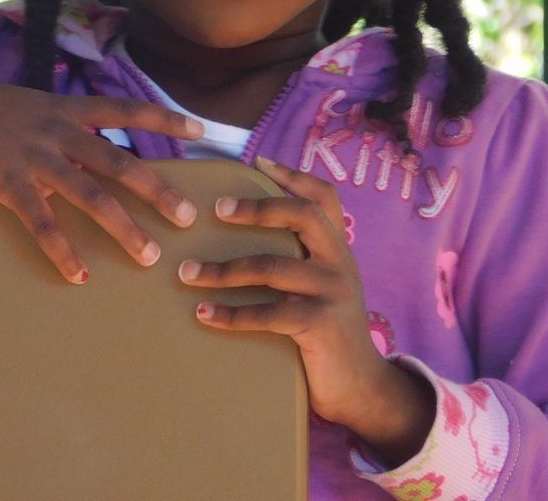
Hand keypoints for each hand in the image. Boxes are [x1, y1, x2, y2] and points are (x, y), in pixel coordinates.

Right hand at [0, 58, 202, 282]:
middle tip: (188, 217)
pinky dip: (63, 250)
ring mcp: (36, 156)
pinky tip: (79, 275)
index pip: (128, 109)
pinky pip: (42, 221)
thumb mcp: (33, 107)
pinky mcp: (7, 181)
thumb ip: (63, 129)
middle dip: (159, 191)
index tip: (200, 130)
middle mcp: (61, 131)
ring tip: (149, 256)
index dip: (165, 119)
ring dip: (124, 228)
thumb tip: (88, 155)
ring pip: (91, 195)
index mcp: (69, 110)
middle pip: (122, 161)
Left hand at [176, 156, 435, 464]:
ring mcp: (332, 292)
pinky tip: (203, 313)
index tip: (259, 160)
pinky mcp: (320, 323)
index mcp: (339, 249)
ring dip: (222, 269)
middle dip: (256, 208)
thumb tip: (254, 241)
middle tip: (216, 210)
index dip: (294, 176)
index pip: (324, 197)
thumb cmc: (330, 334)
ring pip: (270, 267)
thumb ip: (305, 262)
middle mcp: (339, 263)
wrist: (361, 387)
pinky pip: (267, 313)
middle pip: (302, 215)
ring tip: (186, 273)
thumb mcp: (326, 288)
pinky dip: (230, 314)